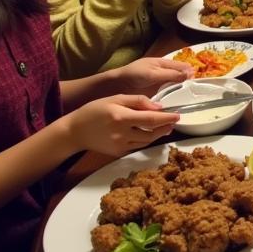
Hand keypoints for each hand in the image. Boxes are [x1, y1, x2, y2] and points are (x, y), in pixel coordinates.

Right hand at [62, 94, 179, 156]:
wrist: (75, 131)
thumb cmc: (94, 110)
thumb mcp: (115, 98)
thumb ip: (138, 101)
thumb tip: (158, 106)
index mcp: (122, 117)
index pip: (151, 119)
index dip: (167, 118)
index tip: (177, 115)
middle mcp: (122, 133)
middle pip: (152, 133)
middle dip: (166, 127)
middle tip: (174, 121)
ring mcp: (120, 145)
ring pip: (146, 141)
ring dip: (158, 134)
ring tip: (166, 127)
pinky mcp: (118, 153)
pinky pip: (137, 146)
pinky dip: (146, 140)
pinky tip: (151, 133)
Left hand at [112, 56, 192, 96]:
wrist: (116, 86)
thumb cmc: (134, 75)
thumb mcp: (154, 74)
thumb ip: (172, 74)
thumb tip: (191, 73)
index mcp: (162, 63)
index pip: (180, 66)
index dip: (190, 71)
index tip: (199, 78)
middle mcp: (162, 73)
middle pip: (179, 76)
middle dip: (188, 82)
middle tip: (199, 90)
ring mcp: (158, 83)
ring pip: (175, 86)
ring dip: (182, 91)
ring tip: (192, 98)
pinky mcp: (155, 93)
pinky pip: (168, 95)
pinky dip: (174, 98)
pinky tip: (179, 104)